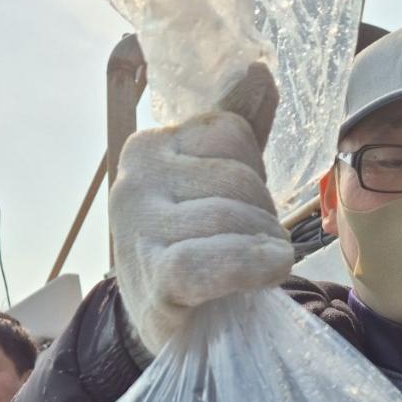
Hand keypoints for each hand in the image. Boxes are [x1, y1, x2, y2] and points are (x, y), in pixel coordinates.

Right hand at [110, 61, 294, 352]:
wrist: (168, 330)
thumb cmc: (195, 251)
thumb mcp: (214, 187)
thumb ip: (238, 132)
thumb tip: (258, 70)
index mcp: (148, 147)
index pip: (230, 132)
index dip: (254, 171)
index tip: (242, 208)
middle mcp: (135, 179)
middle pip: (238, 177)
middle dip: (263, 214)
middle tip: (254, 246)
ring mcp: (140, 227)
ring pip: (235, 217)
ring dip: (265, 247)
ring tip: (256, 267)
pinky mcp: (155, 277)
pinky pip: (216, 260)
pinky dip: (252, 266)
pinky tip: (267, 272)